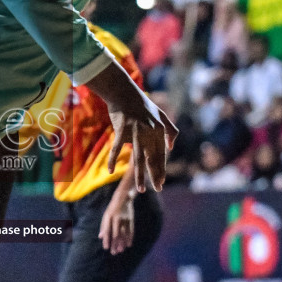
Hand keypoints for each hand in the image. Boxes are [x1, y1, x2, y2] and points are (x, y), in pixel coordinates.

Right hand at [87, 60, 178, 192]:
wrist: (124, 91)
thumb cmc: (141, 103)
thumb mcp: (160, 114)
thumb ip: (170, 129)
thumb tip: (171, 148)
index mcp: (159, 130)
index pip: (161, 154)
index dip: (161, 169)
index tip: (161, 182)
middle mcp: (149, 132)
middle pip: (152, 158)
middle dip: (155, 175)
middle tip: (157, 189)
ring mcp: (135, 131)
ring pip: (138, 158)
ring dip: (140, 175)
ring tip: (141, 190)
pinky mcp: (122, 129)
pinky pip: (117, 148)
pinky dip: (112, 159)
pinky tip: (110, 171)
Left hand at [99, 192, 134, 255]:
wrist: (123, 197)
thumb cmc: (112, 208)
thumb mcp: (106, 215)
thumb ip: (103, 226)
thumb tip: (101, 237)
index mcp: (108, 217)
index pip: (107, 230)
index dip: (106, 240)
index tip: (106, 248)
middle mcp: (117, 218)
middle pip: (116, 234)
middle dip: (115, 244)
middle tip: (114, 253)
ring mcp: (125, 219)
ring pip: (123, 233)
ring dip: (122, 243)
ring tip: (120, 251)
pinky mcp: (131, 219)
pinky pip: (130, 231)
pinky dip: (129, 238)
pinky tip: (128, 245)